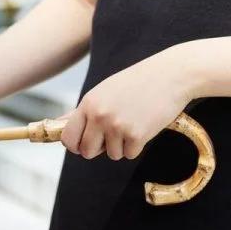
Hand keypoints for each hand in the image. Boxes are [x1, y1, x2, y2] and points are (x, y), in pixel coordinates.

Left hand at [61, 47, 194, 159]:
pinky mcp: (137, 136)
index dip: (75, 144)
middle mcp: (99, 116)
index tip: (84, 143)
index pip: (68, 138)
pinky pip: (129, 154)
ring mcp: (118, 127)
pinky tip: (143, 126)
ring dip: (121, 145)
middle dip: (98, 149)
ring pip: (110, 154)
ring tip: (132, 123)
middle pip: (86, 151)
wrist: (172, 74)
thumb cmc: (136, 83)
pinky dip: (136, 146)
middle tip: (111, 136)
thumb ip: (81, 111)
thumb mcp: (103, 92)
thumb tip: (58, 125)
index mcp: (88, 104)